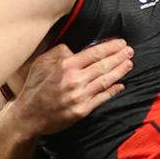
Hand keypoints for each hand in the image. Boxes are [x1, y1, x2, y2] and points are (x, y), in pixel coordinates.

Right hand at [10, 39, 133, 134]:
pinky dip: (113, 91)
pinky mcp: (83, 110)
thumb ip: (58, 52)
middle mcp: (75, 80)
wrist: (28, 115)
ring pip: (106, 81)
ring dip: (120, 71)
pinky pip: (102, 98)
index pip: (94, 53)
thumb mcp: (41, 63)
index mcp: (66, 66)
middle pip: (103, 65)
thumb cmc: (34, 86)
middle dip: (119, 57)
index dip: (111, 47)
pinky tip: (121, 85)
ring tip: (129, 64)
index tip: (122, 43)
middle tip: (130, 51)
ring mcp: (80, 96)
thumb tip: (74, 48)